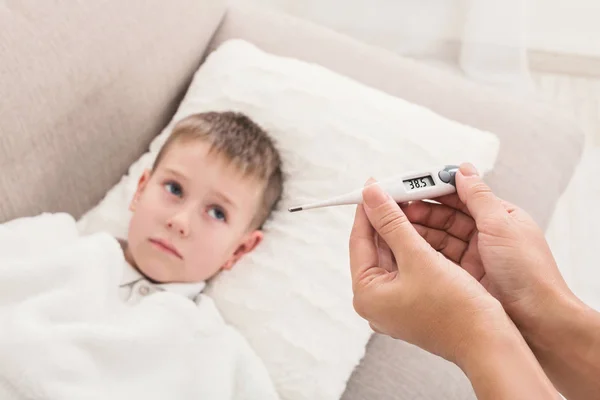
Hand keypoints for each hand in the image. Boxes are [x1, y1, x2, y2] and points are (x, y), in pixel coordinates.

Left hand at [349, 178, 508, 363]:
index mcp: (366, 294)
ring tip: (412, 201)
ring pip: (394, 255)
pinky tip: (425, 226)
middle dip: (387, 216)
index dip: (368, 208)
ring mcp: (395, 304)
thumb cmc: (455, 308)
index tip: (374, 184)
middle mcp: (376, 302)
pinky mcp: (414, 303)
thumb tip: (371, 194)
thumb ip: (392, 222)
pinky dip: (415, 246)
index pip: (359, 240)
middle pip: (376, 247)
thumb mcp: (418, 256)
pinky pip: (408, 266)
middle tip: (396, 188)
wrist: (490, 343)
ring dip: (403, 229)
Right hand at [400, 163, 575, 329]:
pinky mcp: (464, 276)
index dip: (435, 189)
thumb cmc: (528, 271)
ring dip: (418, 228)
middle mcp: (485, 234)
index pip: (462, 195)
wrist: (538, 320)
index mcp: (500, 216)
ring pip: (439, 236)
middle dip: (421, 209)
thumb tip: (463, 170)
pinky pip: (438, 257)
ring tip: (395, 223)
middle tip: (395, 205)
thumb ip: (478, 196)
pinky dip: (422, 249)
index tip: (411, 186)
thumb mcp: (501, 224)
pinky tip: (405, 243)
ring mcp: (474, 256)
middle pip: (446, 215)